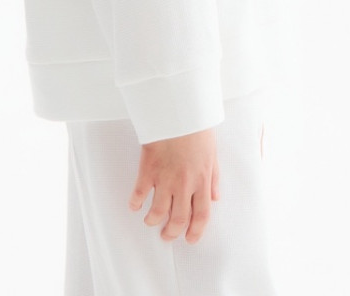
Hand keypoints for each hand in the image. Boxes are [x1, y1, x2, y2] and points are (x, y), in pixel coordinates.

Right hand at [128, 127, 219, 243]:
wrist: (179, 111)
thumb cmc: (197, 128)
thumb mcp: (212, 153)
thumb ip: (214, 178)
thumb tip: (215, 197)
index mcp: (202, 180)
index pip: (201, 215)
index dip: (196, 231)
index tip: (190, 239)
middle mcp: (184, 184)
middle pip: (179, 219)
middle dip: (172, 232)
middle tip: (167, 236)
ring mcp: (165, 178)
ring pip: (158, 212)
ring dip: (153, 221)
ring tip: (150, 221)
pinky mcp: (148, 169)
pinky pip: (139, 194)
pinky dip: (135, 203)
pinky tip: (134, 206)